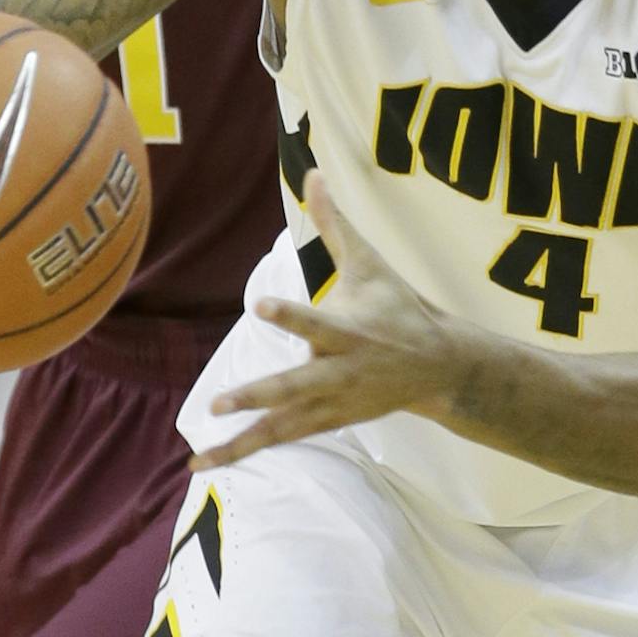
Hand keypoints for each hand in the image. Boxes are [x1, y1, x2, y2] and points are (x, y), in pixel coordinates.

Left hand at [191, 169, 460, 467]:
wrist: (438, 369)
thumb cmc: (399, 309)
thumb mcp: (371, 264)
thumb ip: (335, 224)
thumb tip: (312, 174)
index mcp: (349, 331)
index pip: (315, 321)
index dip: (289, 316)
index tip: (259, 304)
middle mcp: (339, 372)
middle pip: (295, 387)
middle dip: (259, 396)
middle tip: (220, 402)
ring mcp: (332, 404)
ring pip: (282, 427)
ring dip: (241, 443)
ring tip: (199, 457)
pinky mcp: (327, 422)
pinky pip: (282, 439)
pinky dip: (245, 452)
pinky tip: (207, 462)